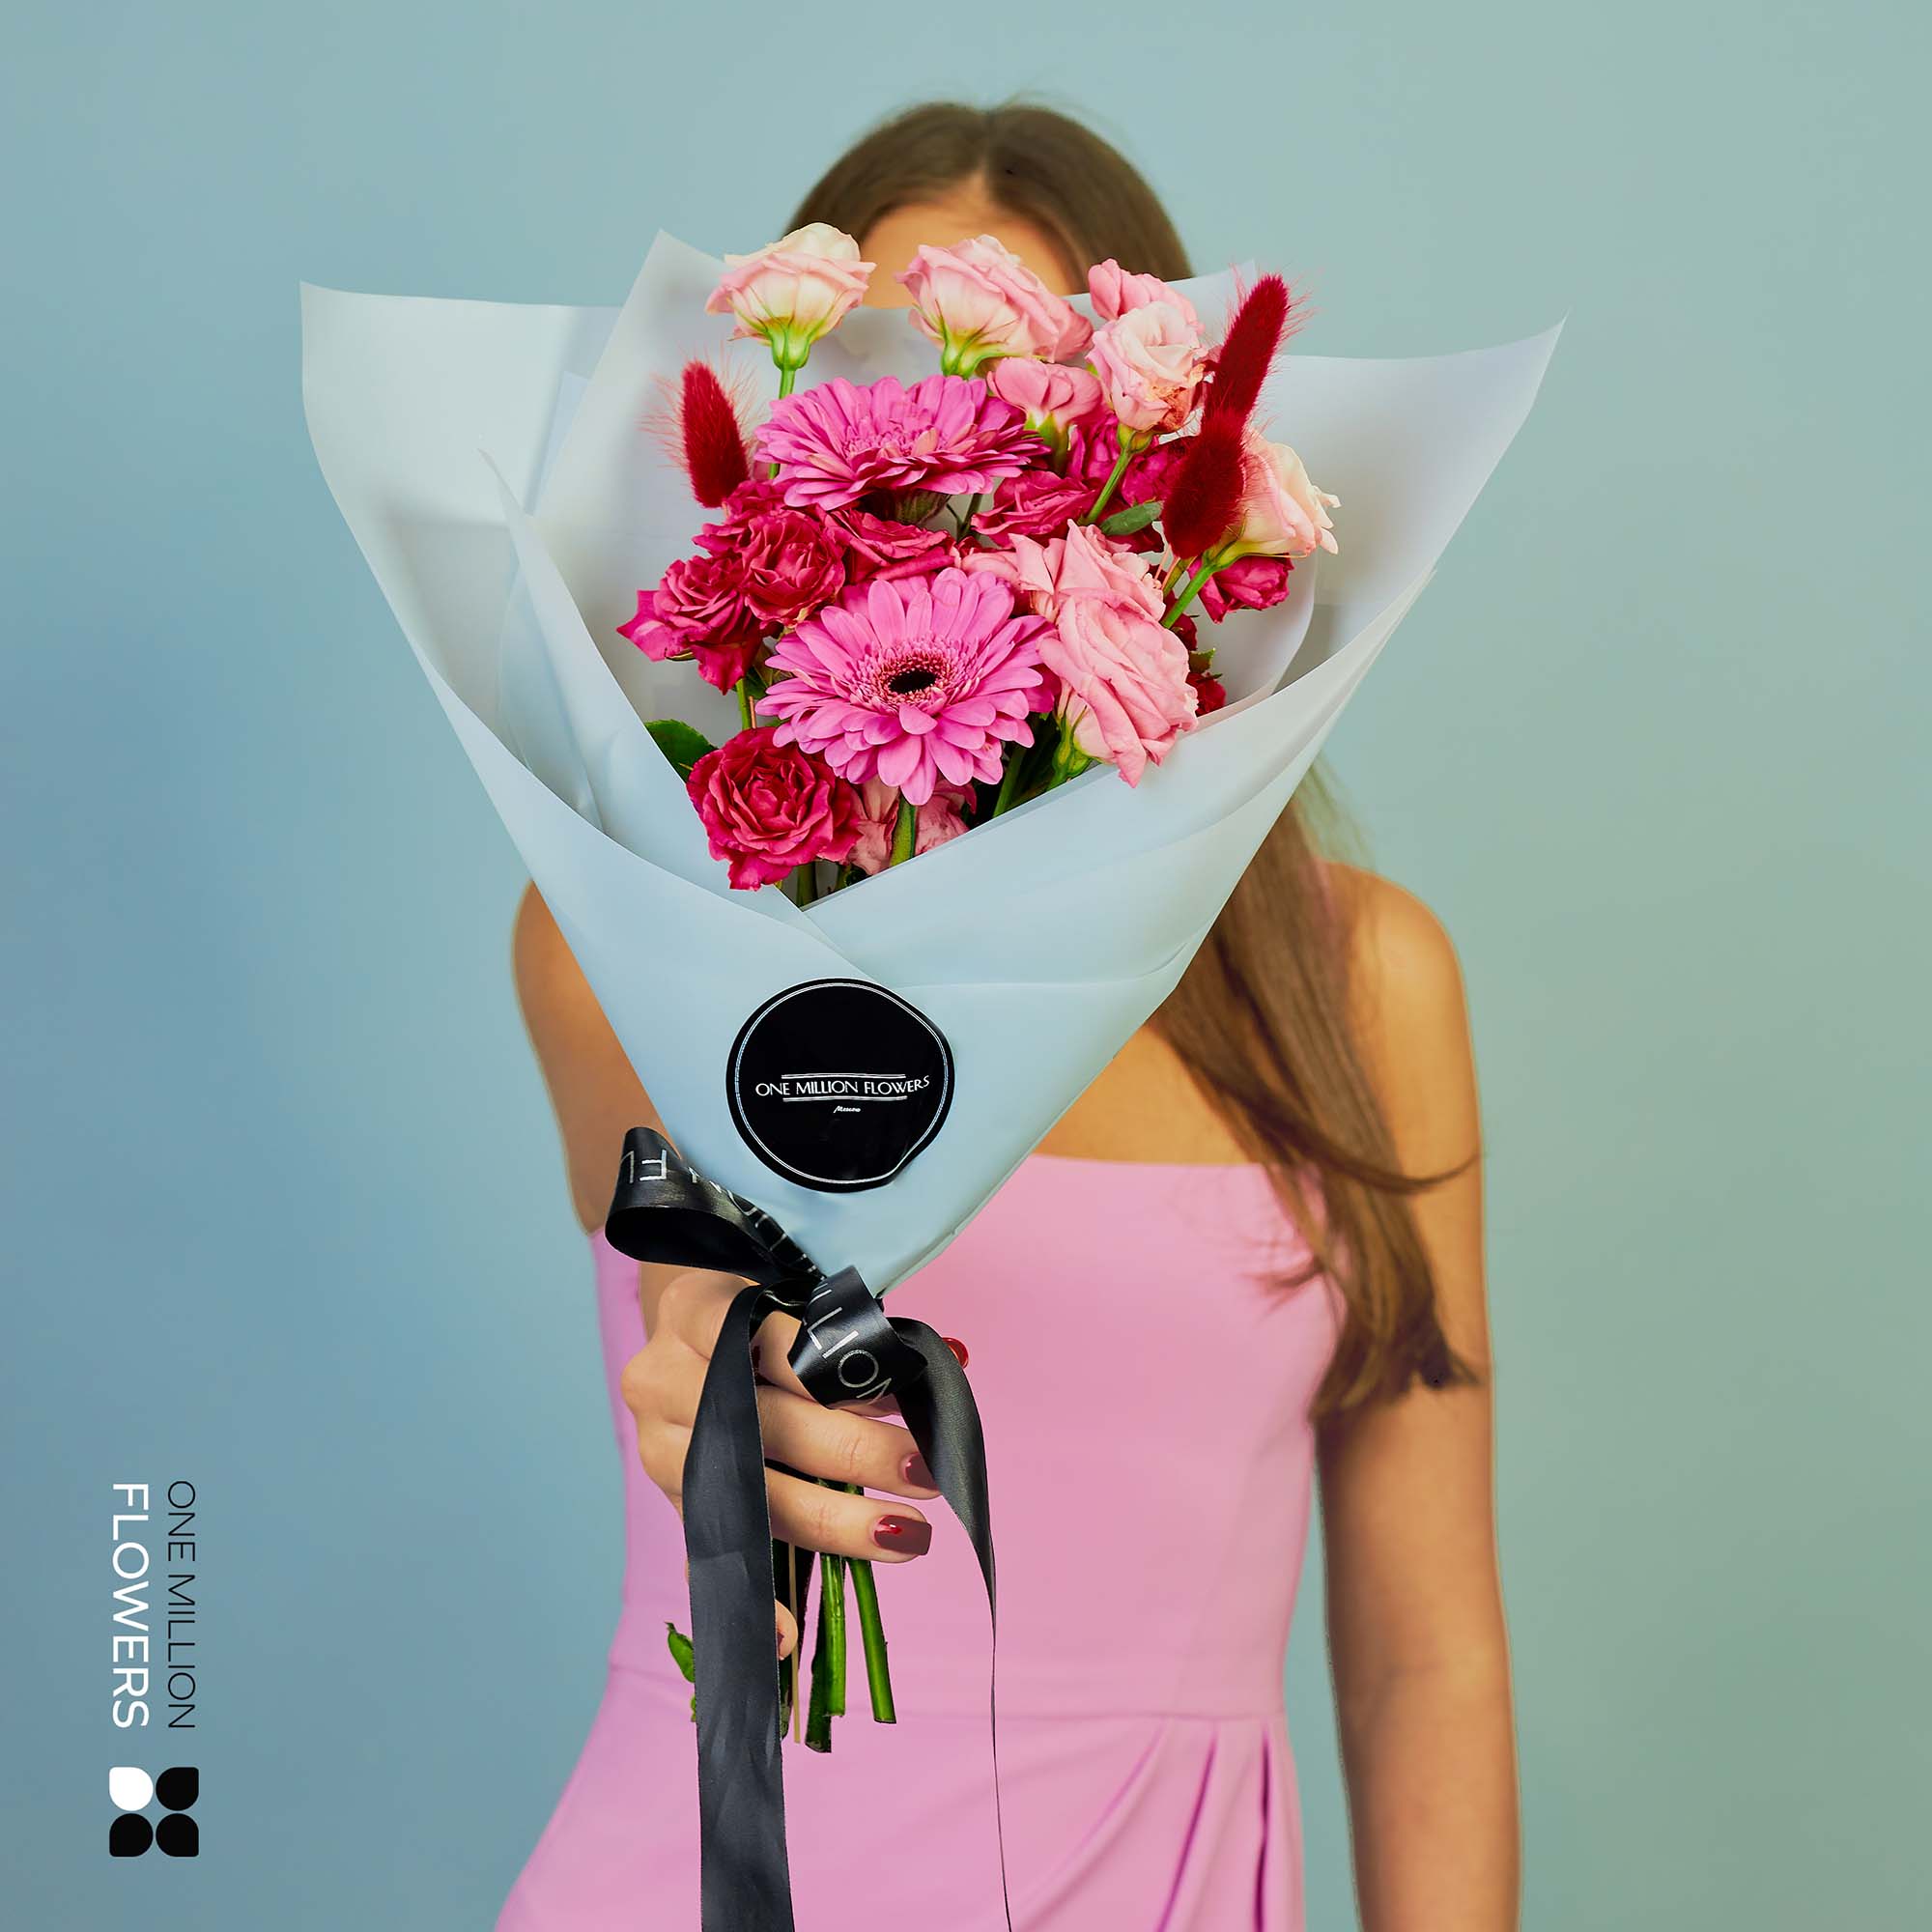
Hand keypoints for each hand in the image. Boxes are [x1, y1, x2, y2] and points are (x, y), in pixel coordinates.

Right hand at [620, 1266, 944, 1659]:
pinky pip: (713, 1553)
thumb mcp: (798, 1306)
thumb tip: (957, 1358)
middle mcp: (662, 1379)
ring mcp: (659, 1445)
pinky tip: (787, 1635)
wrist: (687, 1340)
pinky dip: (755, 1597)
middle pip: (763, 1423)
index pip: (766, 1342)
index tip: (899, 1401)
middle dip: (853, 1452)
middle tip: (924, 1472)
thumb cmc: (760, 1320)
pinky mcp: (672, 1499)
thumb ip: (863, 1338)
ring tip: (906, 1534)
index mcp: (694, 1310)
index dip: (831, 1377)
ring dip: (833, 1521)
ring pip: (749, 1494)